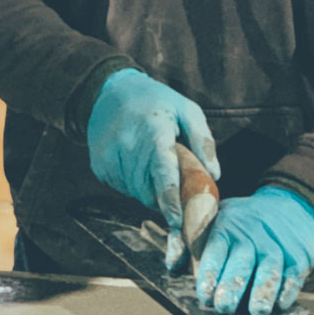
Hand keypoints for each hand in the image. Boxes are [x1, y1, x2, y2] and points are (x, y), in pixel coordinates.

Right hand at [87, 69, 218, 258]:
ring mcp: (110, 156)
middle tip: (176, 181)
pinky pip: (122, 188)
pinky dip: (134, 184)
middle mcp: (128, 145)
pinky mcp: (99, 166)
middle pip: (150, 190)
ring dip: (149, 189)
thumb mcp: (187, 110)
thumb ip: (204, 141)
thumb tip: (214, 175)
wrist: (111, 92)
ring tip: (153, 165)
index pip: (163, 172)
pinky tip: (136, 163)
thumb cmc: (156, 102)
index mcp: (154, 130)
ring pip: (136, 193)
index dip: (170, 200)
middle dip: (166, 196)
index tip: (179, 222)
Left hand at [195, 185, 313, 314]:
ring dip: (263, 291)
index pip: (216, 250)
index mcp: (226, 228)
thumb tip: (171, 265)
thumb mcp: (212, 220)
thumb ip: (185, 241)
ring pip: (270, 269)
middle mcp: (252, 236)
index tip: (205, 294)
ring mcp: (276, 246)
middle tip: (225, 307)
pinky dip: (289, 289)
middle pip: (242, 262)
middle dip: (233, 285)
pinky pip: (295, 274)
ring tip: (257, 311)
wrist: (287, 206)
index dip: (210, 272)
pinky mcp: (299, 257)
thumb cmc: (240, 223)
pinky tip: (281, 304)